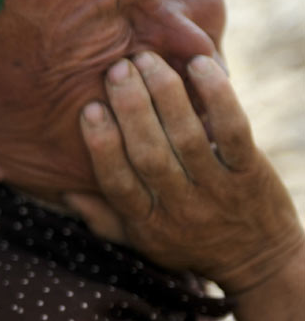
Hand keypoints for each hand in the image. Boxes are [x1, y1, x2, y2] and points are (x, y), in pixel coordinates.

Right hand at [65, 52, 303, 295]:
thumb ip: (102, 217)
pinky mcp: (250, 173)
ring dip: (165, 93)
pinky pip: (232, 130)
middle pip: (149, 154)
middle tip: (117, 69)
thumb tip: (61, 191)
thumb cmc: (187, 245)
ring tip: (147, 60)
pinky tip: (200, 65)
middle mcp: (179, 206)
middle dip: (131, 107)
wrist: (258, 261)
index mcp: (145, 222)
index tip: (89, 109)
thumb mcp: (139, 242)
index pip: (117, 182)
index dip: (102, 145)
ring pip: (186, 136)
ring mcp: (217, 189)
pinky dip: (217, 96)